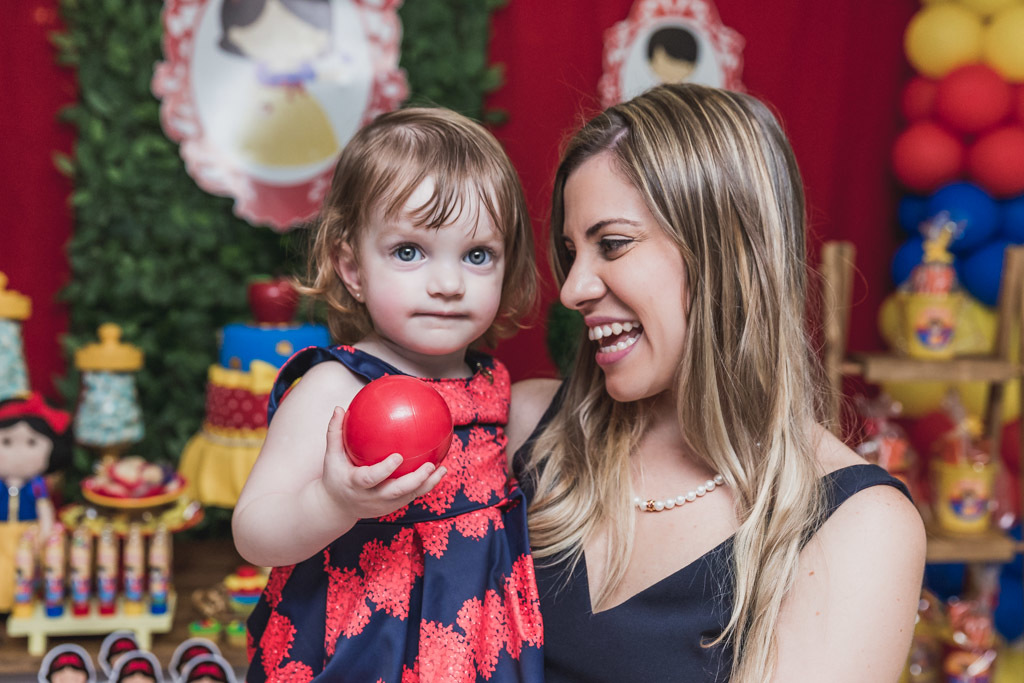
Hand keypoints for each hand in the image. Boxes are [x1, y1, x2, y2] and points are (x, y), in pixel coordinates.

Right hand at [319, 406, 446, 518]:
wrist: (336, 508)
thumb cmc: (335, 476)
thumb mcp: (331, 457)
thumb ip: (335, 433)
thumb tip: (339, 408)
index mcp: (355, 484)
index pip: (370, 479)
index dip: (385, 470)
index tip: (398, 456)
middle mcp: (371, 497)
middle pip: (396, 492)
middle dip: (415, 480)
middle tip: (429, 465)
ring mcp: (383, 505)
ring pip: (408, 496)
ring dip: (427, 484)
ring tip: (442, 469)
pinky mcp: (391, 507)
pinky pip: (411, 496)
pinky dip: (426, 485)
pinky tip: (438, 471)